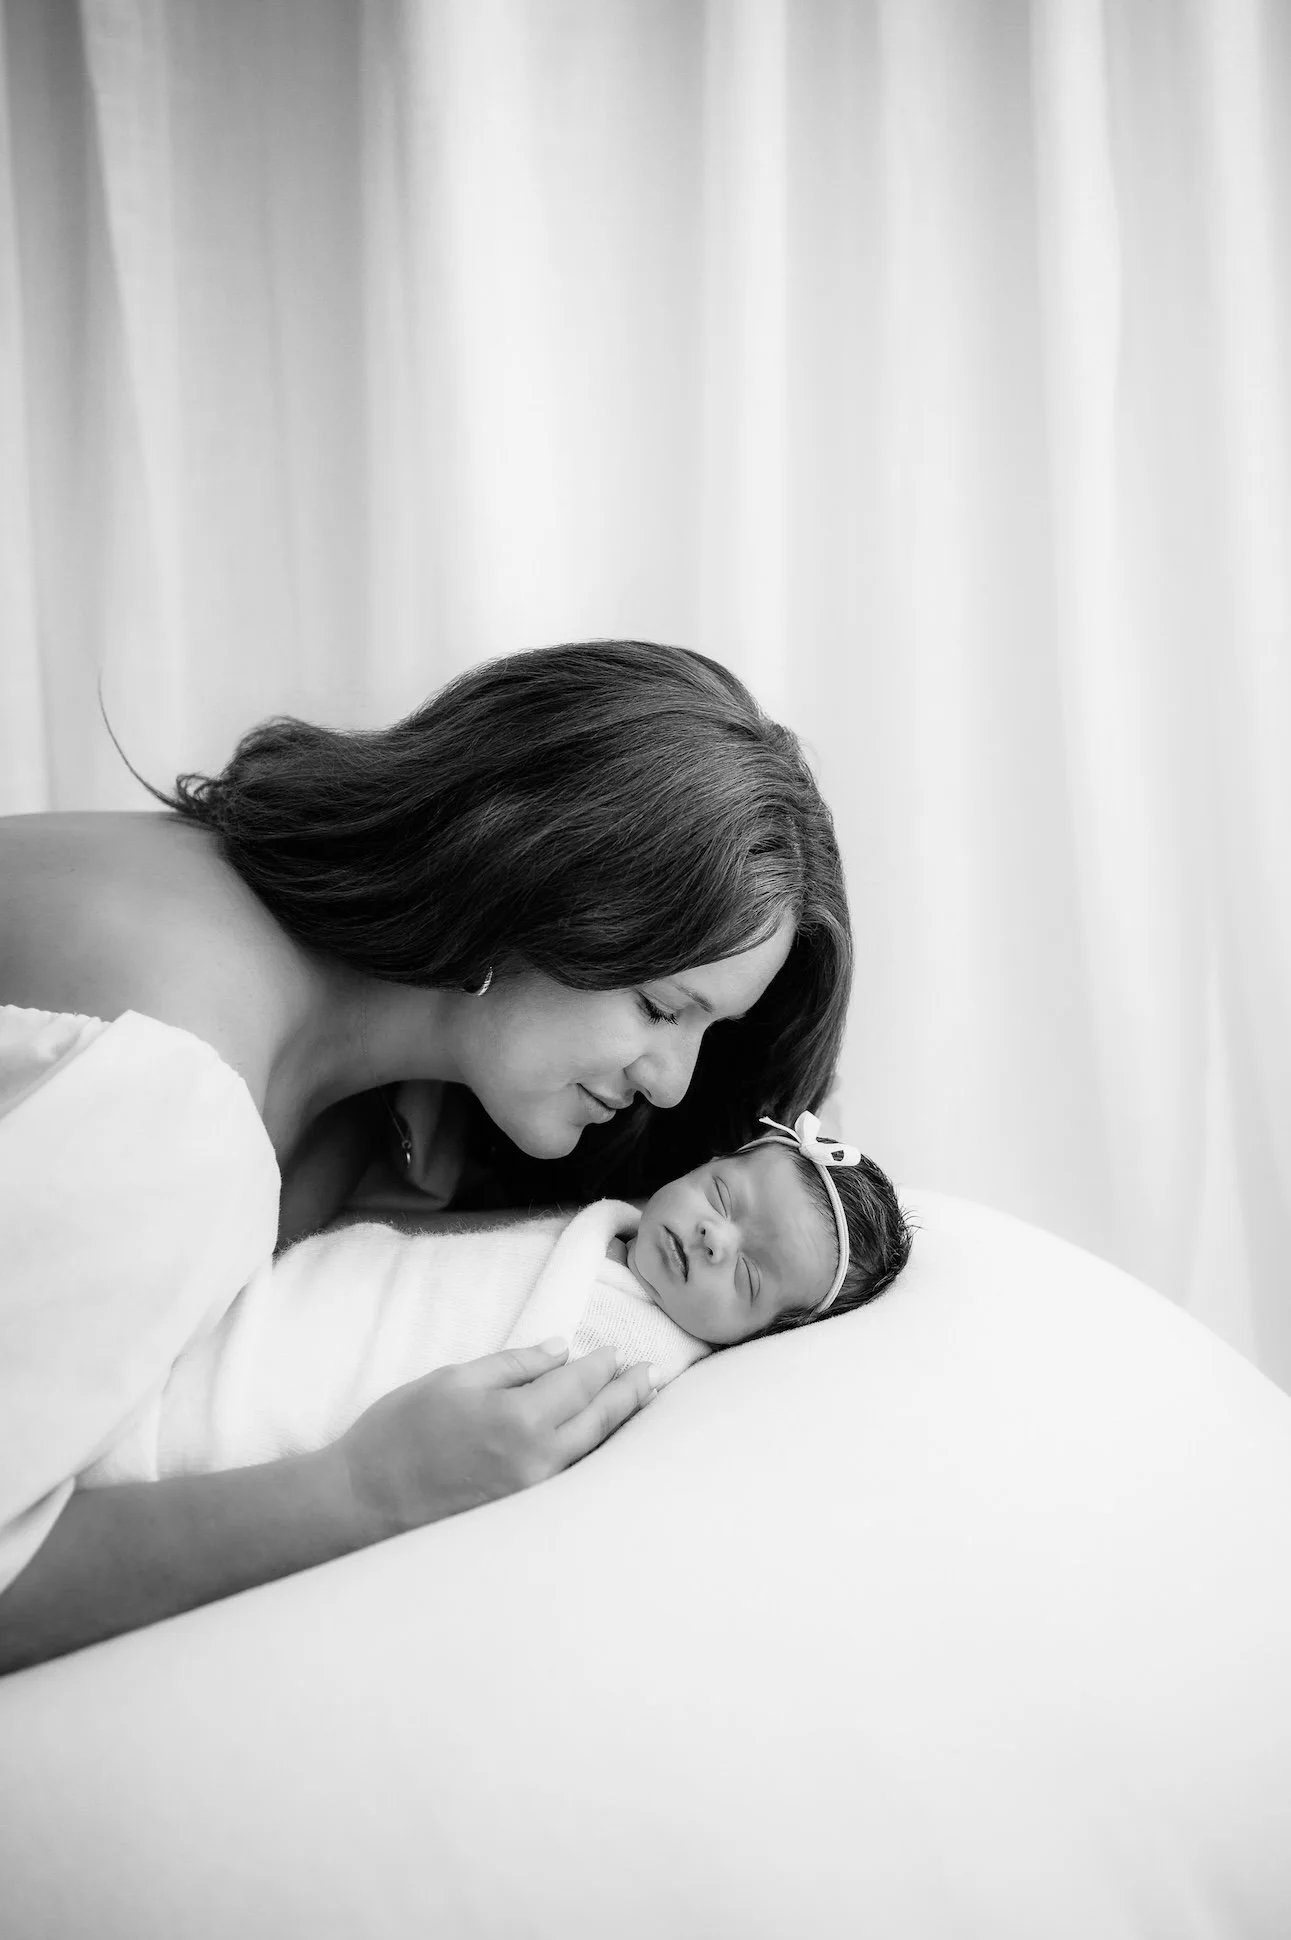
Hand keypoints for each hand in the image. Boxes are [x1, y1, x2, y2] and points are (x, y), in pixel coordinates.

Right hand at [334, 1341, 657, 1538]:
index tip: (615, 1352)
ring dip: (620, 1426)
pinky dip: (596, 1456)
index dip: (601, 1367)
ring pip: (593, 1455)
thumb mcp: (452, 1380)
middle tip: (650, 1375)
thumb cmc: (399, 1433)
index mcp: (518, 1420)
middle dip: (627, 1394)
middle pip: (599, 1421)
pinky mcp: (523, 1517)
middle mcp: (537, 1462)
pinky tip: (603, 1444)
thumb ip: (512, 1364)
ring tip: (642, 1404)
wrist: (362, 1503)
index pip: (578, 1385)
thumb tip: (560, 1350)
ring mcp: (533, 1496)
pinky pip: (573, 1480)